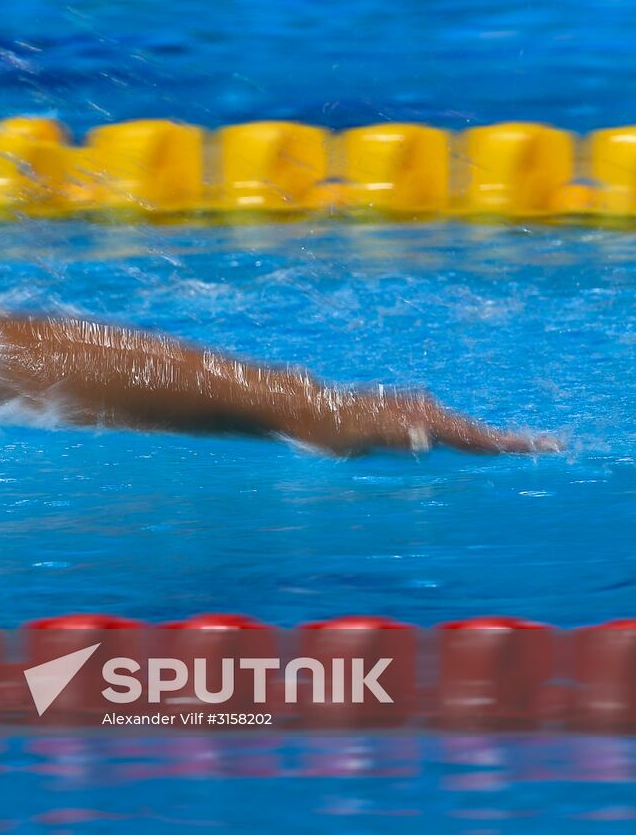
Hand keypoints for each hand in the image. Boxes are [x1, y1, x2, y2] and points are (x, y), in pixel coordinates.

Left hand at [296, 389, 563, 455]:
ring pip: (459, 427)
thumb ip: (393, 436)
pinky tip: (462, 443)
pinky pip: (439, 427)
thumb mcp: (358, 436)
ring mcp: (411, 410)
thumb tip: (424, 438)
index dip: (509, 443)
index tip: (543, 445)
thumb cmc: (328, 427)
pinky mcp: (398, 415)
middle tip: (549, 444)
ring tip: (517, 445)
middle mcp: (421, 410)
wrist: (302, 406)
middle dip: (510, 439)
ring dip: (488, 437)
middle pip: (475, 429)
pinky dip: (460, 435)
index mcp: (420, 418)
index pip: (474, 435)